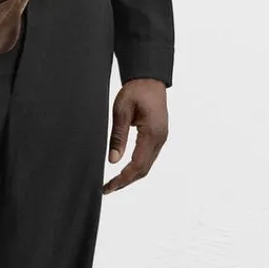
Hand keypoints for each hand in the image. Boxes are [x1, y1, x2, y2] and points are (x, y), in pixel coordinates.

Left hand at [102, 78, 168, 193]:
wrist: (150, 79)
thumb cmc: (136, 91)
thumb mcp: (121, 111)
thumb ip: (118, 136)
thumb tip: (113, 160)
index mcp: (152, 133)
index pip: (137, 164)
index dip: (122, 179)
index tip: (108, 186)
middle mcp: (160, 139)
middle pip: (143, 169)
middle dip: (125, 181)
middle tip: (107, 189)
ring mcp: (161, 139)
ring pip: (147, 165)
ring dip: (131, 176)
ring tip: (113, 183)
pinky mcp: (158, 137)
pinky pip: (148, 158)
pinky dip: (136, 167)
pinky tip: (124, 170)